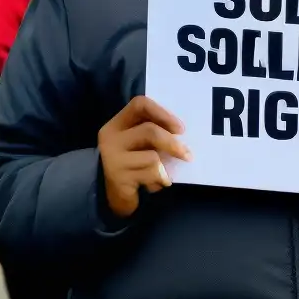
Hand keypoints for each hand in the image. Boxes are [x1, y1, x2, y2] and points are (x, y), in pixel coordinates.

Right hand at [98, 96, 187, 218]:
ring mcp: (113, 158)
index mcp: (118, 123)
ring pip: (153, 157)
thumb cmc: (133, 163)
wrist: (114, 194)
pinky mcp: (119, 178)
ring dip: (165, 168)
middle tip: (187, 155)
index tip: (180, 128)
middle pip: (150, 131)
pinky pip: (150, 175)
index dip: (162, 112)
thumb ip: (152, 133)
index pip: (139, 105)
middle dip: (173, 143)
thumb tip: (181, 133)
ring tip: (164, 174)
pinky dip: (160, 180)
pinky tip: (155, 184)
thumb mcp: (139, 143)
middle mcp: (111, 137)